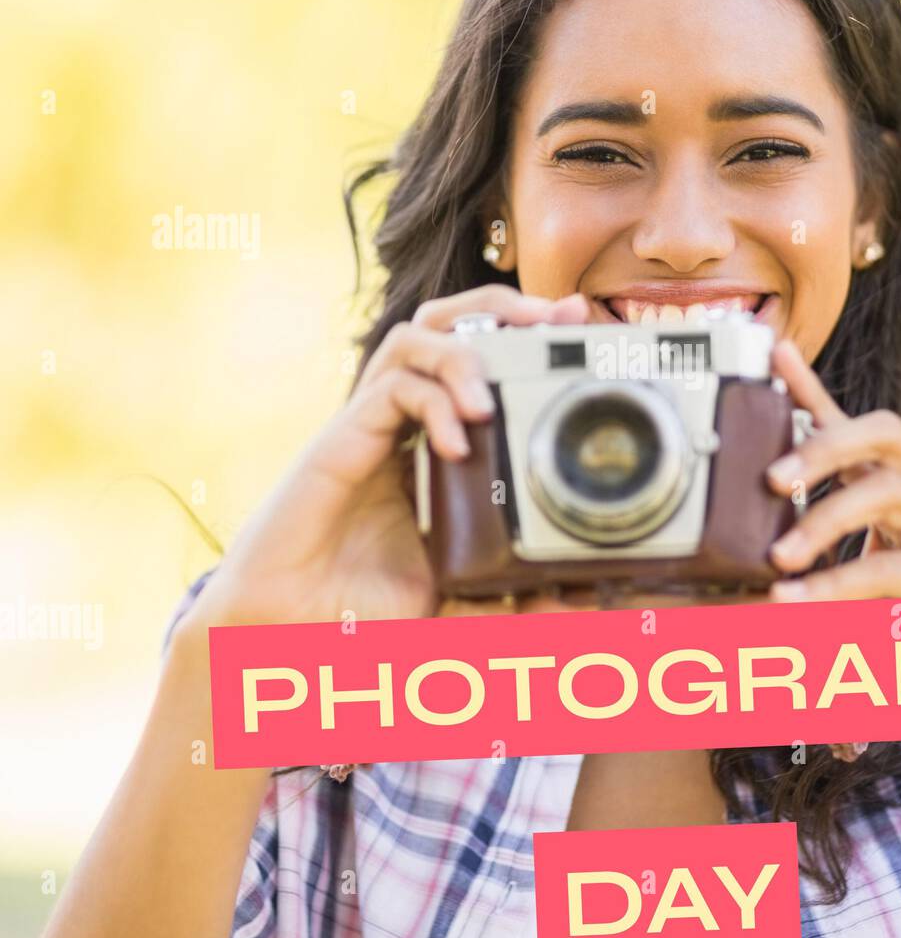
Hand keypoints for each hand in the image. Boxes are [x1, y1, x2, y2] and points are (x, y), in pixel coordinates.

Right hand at [173, 285, 589, 653]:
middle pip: (445, 323)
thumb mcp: (459, 593)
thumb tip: (579, 604)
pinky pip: (389, 390)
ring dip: (464, 352)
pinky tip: (457, 444)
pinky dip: (430, 403)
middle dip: (502, 308)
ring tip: (491, 401)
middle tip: (557, 316)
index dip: (525, 338)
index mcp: (429, 444)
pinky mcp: (338, 442)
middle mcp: (399, 422)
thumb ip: (511, 591)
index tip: (578, 332)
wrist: (284, 629)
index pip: (476, 360)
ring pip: (413, 337)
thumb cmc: (362, 607)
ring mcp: (366, 426)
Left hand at [762, 340, 900, 777]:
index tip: (772, 349)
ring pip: (890, 492)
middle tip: (770, 480)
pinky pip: (899, 570)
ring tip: (780, 569)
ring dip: (827, 523)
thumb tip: (753, 532)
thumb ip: (816, 548)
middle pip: (885, 434)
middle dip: (822, 447)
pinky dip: (844, 589)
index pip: (860, 426)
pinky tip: (803, 608)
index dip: (813, 387)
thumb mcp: (852, 580)